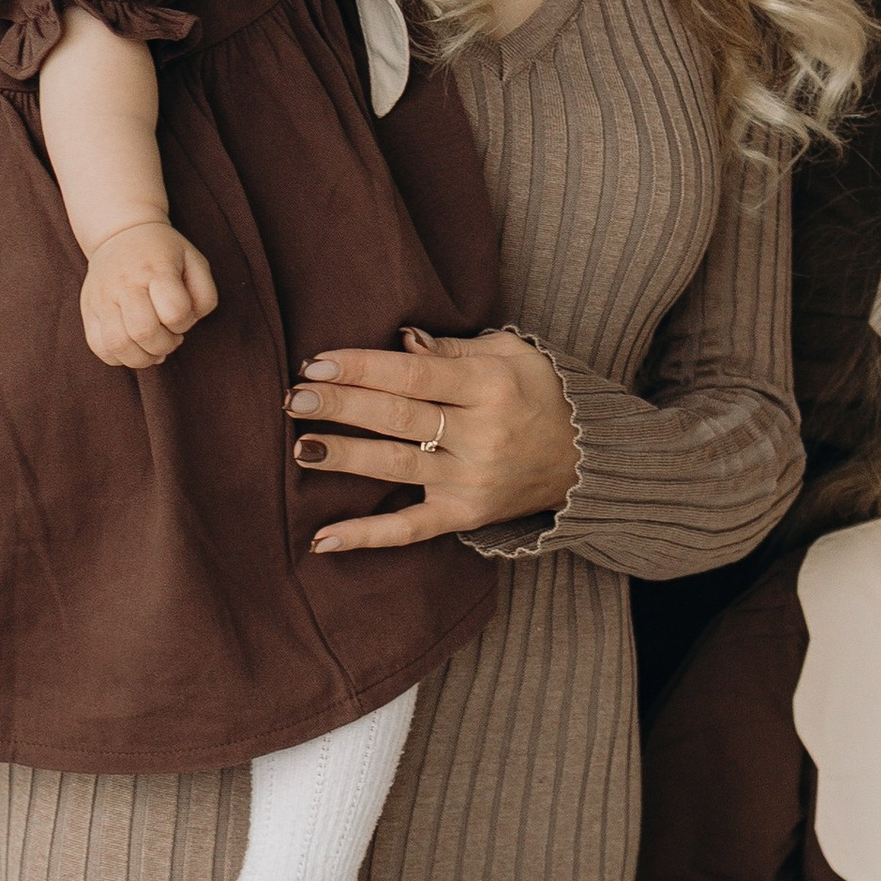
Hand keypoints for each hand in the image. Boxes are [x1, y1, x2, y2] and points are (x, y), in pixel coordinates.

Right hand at [82, 219, 219, 368]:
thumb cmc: (165, 254)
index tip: (182, 316)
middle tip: (169, 336)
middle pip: (143, 332)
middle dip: (164, 345)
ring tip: (151, 348)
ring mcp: (102, 297)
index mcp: (155, 270)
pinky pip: (98, 347)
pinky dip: (118, 357)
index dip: (185, 322)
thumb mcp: (195, 262)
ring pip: (118, 345)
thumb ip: (204, 296)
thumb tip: (186, 325)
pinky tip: (133, 347)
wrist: (121, 234)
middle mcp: (125, 284)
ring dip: (142, 358)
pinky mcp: (88, 310)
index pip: (174, 311)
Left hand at [285, 328, 581, 555]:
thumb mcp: (511, 354)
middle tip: (293, 397)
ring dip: (344, 456)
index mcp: (491, 387)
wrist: (587, 459)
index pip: (414, 375)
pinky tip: (322, 539)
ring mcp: (472, 481)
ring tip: (300, 445)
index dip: (362, 368)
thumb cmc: (540, 394)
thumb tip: (400, 341)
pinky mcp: (465, 516)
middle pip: (398, 418)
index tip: (316, 362)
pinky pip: (410, 530)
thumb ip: (453, 348)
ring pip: (397, 467)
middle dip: (341, 406)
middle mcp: (482, 436)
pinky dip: (366, 536)